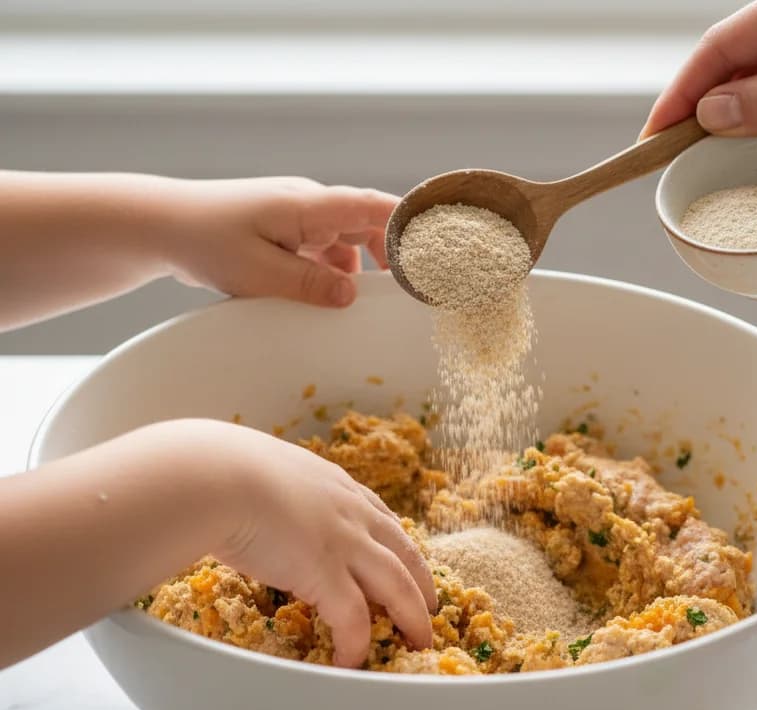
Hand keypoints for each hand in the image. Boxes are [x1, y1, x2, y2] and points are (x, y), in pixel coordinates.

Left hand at [163, 177, 397, 307]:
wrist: (161, 224)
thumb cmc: (206, 241)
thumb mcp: (259, 273)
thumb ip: (309, 285)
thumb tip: (352, 295)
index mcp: (308, 206)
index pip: (374, 207)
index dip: (410, 224)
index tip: (439, 246)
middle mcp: (309, 204)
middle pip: (367, 224)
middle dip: (391, 255)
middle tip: (407, 291)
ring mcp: (298, 215)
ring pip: (345, 240)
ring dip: (356, 268)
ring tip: (359, 302)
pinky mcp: (286, 229)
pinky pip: (323, 248)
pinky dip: (331, 270)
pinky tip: (323, 294)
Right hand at [210, 421, 436, 666]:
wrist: (213, 476)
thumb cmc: (218, 469)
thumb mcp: (261, 470)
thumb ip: (269, 490)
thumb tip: (242, 501)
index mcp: (335, 486)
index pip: (381, 517)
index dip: (397, 544)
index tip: (409, 561)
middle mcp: (351, 513)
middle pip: (404, 553)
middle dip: (422, 584)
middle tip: (431, 609)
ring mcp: (345, 544)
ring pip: (397, 587)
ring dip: (412, 617)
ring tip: (418, 641)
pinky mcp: (326, 575)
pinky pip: (353, 620)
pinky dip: (355, 644)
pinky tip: (350, 662)